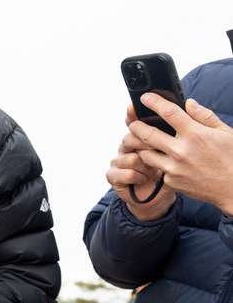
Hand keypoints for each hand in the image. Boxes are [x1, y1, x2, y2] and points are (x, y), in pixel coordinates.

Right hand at [108, 103, 175, 220]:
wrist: (157, 199)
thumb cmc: (171, 173)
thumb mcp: (180, 150)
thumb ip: (183, 129)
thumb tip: (188, 103)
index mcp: (142, 138)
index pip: (134, 121)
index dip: (132, 114)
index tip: (133, 108)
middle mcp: (128, 147)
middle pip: (129, 137)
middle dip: (141, 142)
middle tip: (156, 148)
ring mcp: (119, 162)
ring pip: (126, 156)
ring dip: (140, 163)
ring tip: (152, 169)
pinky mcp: (114, 177)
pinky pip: (120, 173)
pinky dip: (133, 176)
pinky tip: (144, 179)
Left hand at [128, 94, 232, 214]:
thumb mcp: (225, 133)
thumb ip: (204, 116)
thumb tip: (188, 103)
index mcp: (196, 134)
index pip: (169, 112)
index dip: (154, 102)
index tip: (145, 98)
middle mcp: (181, 151)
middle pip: (147, 134)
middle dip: (136, 126)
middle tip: (133, 123)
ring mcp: (174, 168)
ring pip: (146, 154)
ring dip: (143, 147)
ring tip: (146, 143)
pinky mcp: (171, 181)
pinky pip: (158, 169)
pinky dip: (159, 164)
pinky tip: (164, 162)